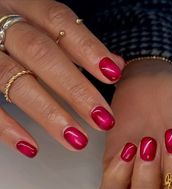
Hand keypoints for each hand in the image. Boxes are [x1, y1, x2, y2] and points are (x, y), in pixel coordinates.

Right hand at [0, 0, 123, 157]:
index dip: (88, 48)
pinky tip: (32, 147)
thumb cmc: (19, 32)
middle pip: (41, 53)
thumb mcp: (44, 27)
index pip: (59, 20)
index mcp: (25, 8)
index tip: (113, 75)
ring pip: (13, 80)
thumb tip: (116, 64)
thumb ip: (77, 44)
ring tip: (77, 140)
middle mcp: (2, 24)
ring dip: (49, 113)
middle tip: (103, 119)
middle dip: (75, 89)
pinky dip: (6, 128)